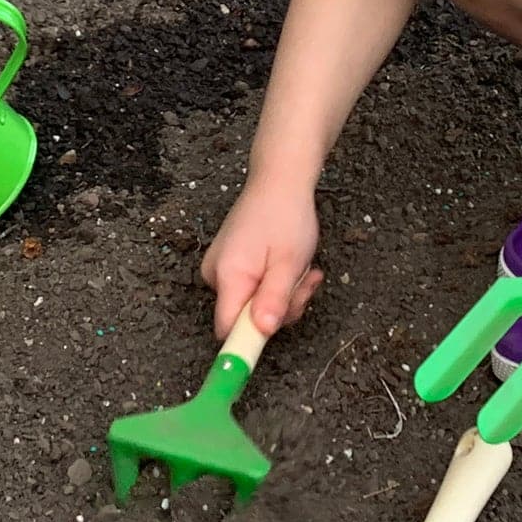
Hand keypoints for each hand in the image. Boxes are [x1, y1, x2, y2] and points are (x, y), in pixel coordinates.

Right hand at [201, 178, 323, 339]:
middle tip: (305, 283)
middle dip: (281, 308)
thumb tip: (261, 333)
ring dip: (284, 294)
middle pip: (245, 318)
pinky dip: (276, 283)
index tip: (273, 339)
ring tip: (302, 269)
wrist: (279, 180)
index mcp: (228, 275)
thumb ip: (274, 299)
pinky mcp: (231, 265)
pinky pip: (254, 289)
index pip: (227, 329)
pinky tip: (292, 266)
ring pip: (254, 304)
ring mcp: (222, 269)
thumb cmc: (286, 215)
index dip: (248, 342)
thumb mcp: (289, 262)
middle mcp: (216, 274)